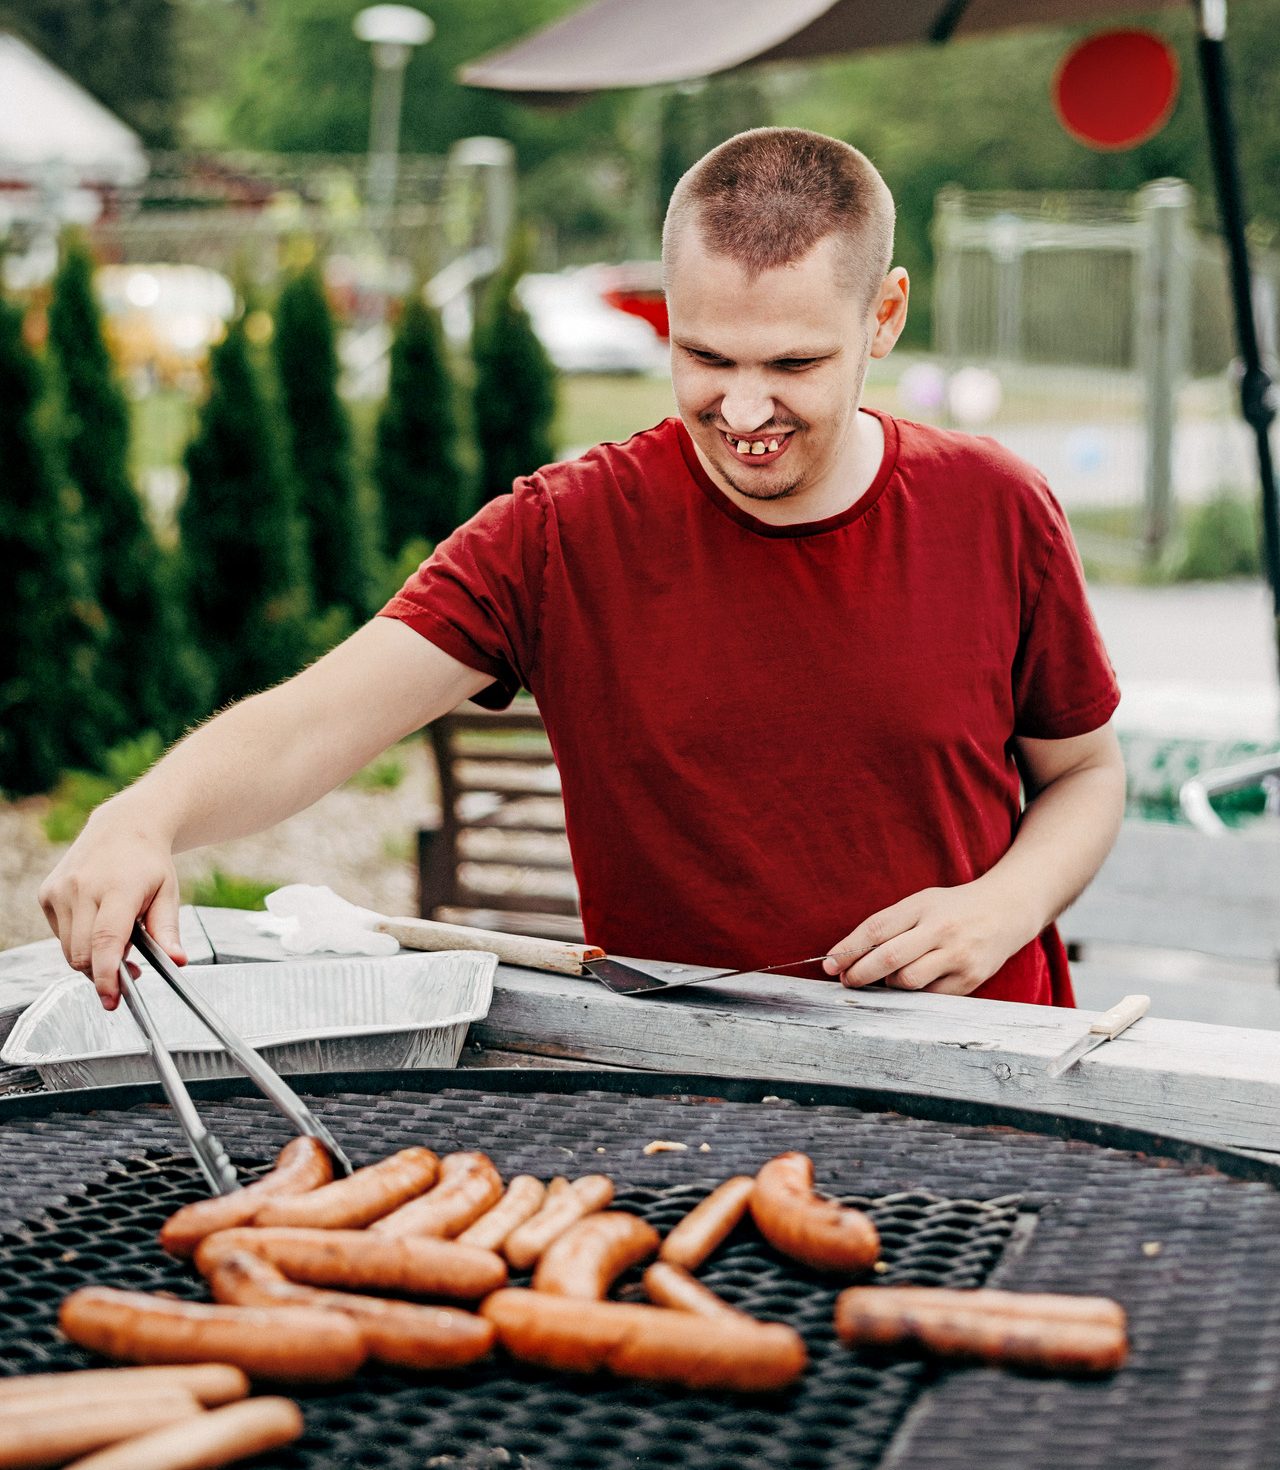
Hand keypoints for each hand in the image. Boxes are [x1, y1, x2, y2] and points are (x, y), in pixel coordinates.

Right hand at [37, 800, 185, 1010]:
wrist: (122, 827)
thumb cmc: (149, 863)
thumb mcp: (168, 893)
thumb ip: (167, 930)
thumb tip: (177, 962)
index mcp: (117, 888)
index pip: (106, 941)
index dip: (107, 975)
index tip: (112, 999)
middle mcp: (82, 888)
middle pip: (83, 954)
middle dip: (104, 972)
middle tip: (132, 969)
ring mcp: (60, 890)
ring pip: (69, 950)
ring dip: (92, 958)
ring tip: (119, 942)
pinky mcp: (46, 894)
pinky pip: (61, 936)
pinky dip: (78, 941)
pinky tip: (98, 923)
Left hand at [822, 882, 1031, 996]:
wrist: (1006, 911)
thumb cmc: (952, 909)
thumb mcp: (921, 904)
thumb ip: (889, 926)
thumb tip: (849, 957)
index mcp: (923, 906)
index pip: (876, 929)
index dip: (848, 949)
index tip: (828, 964)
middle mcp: (941, 930)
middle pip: (888, 958)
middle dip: (859, 974)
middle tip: (846, 981)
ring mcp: (957, 956)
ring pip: (907, 981)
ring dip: (888, 985)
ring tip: (888, 978)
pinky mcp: (970, 979)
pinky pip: (929, 996)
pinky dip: (914, 994)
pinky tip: (914, 984)